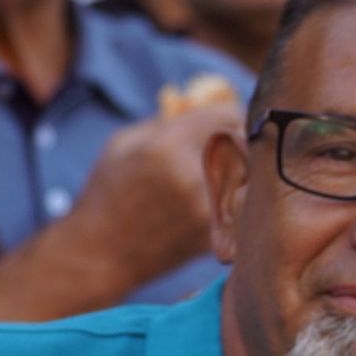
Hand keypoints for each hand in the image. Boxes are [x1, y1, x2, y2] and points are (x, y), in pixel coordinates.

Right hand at [59, 100, 241, 288]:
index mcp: (167, 148)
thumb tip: (206, 102)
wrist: (103, 254)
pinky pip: (244, 201)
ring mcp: (209, 209)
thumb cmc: (107, 192)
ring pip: (252, 173)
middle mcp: (193, 178)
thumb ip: (168, 120)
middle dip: (243, 135)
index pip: (228, 113)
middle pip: (247, 142)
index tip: (228, 113)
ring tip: (231, 163)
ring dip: (246, 164)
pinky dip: (240, 191)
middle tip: (237, 135)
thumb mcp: (125, 143)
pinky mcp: (218, 233)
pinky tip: (225, 191)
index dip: (231, 110)